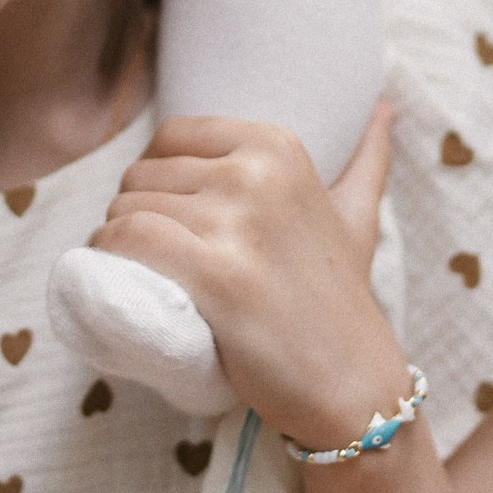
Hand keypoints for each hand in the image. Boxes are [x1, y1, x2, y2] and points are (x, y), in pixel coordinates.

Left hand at [90, 103, 407, 447]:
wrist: (353, 384)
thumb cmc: (341, 300)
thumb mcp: (358, 216)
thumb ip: (368, 158)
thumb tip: (385, 107)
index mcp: (278, 146)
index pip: (172, 135)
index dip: (157, 177)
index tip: (169, 217)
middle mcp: (256, 173)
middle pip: (143, 174)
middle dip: (135, 213)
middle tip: (156, 257)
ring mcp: (236, 223)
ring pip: (127, 207)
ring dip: (117, 243)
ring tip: (140, 274)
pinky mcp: (214, 275)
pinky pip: (127, 240)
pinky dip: (107, 258)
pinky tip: (121, 279)